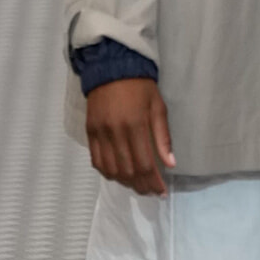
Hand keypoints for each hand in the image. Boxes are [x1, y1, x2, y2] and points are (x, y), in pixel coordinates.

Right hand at [85, 77, 175, 196]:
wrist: (111, 68)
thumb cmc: (140, 86)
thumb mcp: (158, 107)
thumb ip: (163, 136)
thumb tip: (170, 164)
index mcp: (135, 125)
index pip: (145, 164)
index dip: (153, 182)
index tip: (161, 192)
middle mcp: (115, 132)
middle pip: (128, 170)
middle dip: (141, 185)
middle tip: (150, 191)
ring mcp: (100, 133)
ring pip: (110, 169)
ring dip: (124, 182)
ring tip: (136, 185)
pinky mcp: (89, 132)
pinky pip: (96, 160)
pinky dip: (107, 172)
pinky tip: (117, 175)